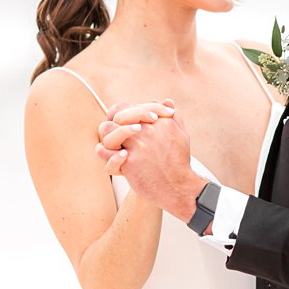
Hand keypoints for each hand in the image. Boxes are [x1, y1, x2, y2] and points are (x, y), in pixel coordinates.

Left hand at [94, 99, 203, 221]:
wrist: (178, 187)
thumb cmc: (179, 162)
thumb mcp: (182, 134)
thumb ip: (174, 117)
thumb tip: (166, 101)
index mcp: (160, 121)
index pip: (135, 107)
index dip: (127, 112)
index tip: (128, 121)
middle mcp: (147, 130)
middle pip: (119, 115)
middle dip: (114, 121)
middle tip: (114, 129)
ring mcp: (137, 145)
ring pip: (108, 130)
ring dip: (107, 136)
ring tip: (113, 143)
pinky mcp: (129, 161)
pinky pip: (107, 152)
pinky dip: (105, 154)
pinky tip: (114, 156)